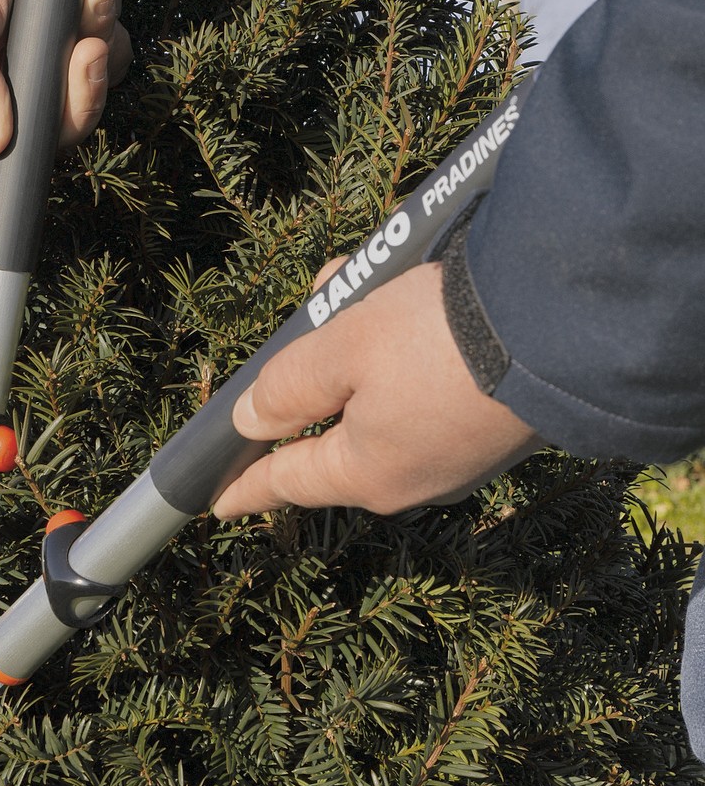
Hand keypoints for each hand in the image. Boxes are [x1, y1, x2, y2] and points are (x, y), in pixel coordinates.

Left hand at [212, 259, 539, 519]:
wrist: (568, 324)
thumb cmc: (438, 339)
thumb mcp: (343, 348)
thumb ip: (289, 386)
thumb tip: (253, 421)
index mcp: (367, 474)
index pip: (287, 482)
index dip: (247, 485)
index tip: (217, 502)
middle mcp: (415, 479)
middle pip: (337, 428)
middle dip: (317, 372)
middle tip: (316, 309)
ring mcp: (462, 456)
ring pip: (385, 400)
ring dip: (366, 345)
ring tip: (366, 282)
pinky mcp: (500, 426)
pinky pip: (431, 392)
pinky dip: (413, 349)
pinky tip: (419, 297)